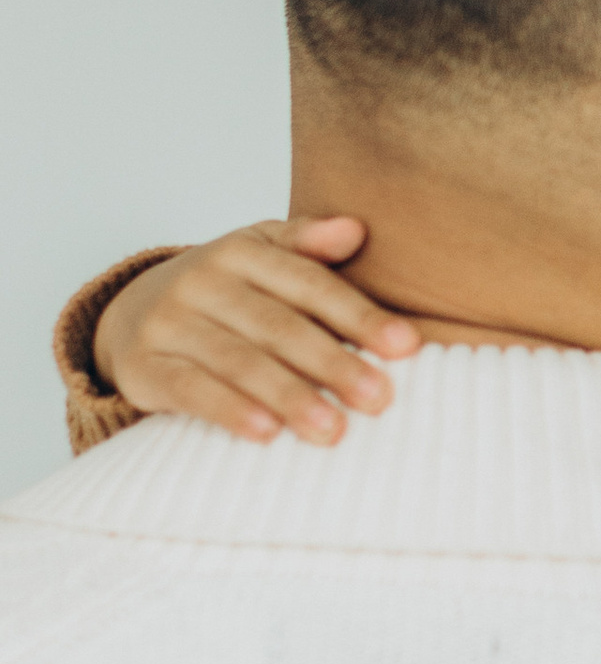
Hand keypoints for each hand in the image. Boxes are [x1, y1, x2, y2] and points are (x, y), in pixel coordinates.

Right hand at [94, 219, 420, 444]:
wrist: (131, 313)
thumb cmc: (223, 290)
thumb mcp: (261, 254)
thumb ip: (308, 243)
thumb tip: (356, 230)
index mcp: (241, 251)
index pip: (309, 284)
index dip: (359, 316)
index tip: (406, 347)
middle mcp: (201, 281)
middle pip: (278, 326)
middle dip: (333, 363)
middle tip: (379, 398)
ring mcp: (169, 324)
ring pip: (238, 361)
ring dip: (289, 396)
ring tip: (333, 429)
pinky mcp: (143, 367)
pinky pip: (191, 390)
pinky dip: (230, 411)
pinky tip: (267, 433)